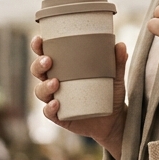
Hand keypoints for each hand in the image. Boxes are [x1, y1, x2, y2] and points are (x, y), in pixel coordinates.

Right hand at [31, 36, 127, 159]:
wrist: (114, 120)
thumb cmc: (110, 93)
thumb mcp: (115, 77)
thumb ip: (117, 62)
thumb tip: (120, 45)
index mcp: (63, 69)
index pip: (45, 55)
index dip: (38, 47)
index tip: (39, 40)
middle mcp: (55, 83)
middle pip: (38, 72)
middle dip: (38, 65)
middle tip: (48, 61)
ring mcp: (55, 100)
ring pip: (40, 91)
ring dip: (44, 86)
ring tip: (55, 83)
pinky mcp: (59, 116)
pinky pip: (49, 112)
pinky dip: (50, 108)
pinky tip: (56, 103)